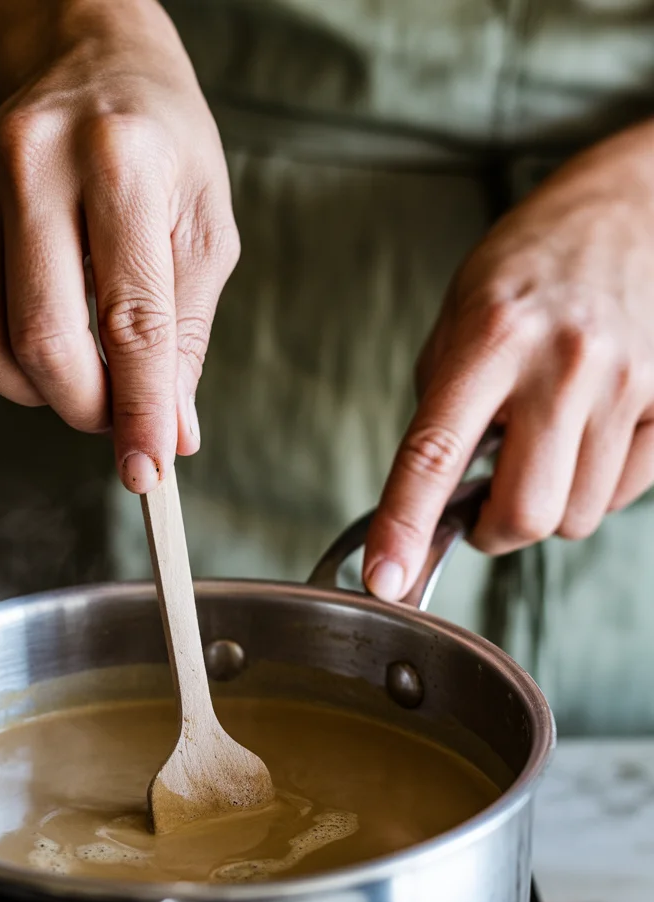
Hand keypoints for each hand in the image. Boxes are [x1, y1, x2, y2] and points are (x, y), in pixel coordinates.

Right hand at [0, 0, 238, 491]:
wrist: (96, 68)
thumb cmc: (163, 153)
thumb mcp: (205, 235)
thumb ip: (182, 339)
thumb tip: (170, 435)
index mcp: (123, 161)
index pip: (132, 321)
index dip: (139, 411)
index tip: (147, 470)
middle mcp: (35, 161)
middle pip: (45, 340)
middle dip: (87, 407)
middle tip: (118, 419)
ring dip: (41, 392)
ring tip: (85, 374)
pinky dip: (7, 362)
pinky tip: (46, 338)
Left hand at [364, 122, 653, 600]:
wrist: (633, 209)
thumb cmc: (532, 267)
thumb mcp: (460, 317)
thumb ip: (444, 407)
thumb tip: (431, 500)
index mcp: (491, 338)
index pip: (434, 453)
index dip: (404, 525)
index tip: (386, 577)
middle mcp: (563, 363)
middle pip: (523, 514)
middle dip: (494, 531)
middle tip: (486, 502)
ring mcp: (627, 382)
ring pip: (575, 516)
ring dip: (548, 501)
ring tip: (547, 438)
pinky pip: (623, 494)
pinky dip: (597, 484)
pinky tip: (591, 431)